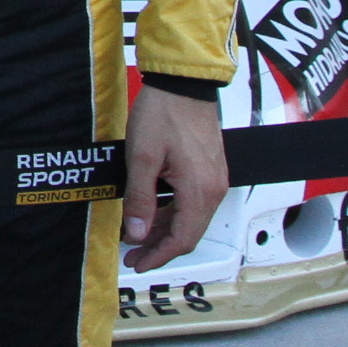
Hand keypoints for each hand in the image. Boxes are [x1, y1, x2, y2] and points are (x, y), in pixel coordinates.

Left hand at [122, 85, 228, 270]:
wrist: (184, 83)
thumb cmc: (163, 113)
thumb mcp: (142, 157)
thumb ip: (140, 199)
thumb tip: (137, 234)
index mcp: (200, 191)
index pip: (183, 239)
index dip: (159, 256)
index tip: (138, 263)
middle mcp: (213, 189)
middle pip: (188, 232)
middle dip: (160, 247)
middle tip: (133, 256)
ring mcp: (214, 179)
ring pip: (190, 218)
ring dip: (165, 230)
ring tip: (138, 237)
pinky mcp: (209, 170)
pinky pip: (193, 202)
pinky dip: (173, 213)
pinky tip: (153, 214)